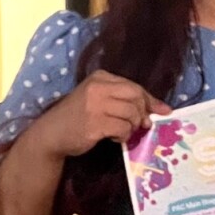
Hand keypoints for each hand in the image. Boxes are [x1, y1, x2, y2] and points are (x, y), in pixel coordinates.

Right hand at [39, 71, 170, 158]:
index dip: (150, 100)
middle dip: (142, 113)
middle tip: (141, 125)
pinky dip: (123, 135)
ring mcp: (95, 105)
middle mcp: (98, 87)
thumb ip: (124, 101)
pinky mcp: (94, 123)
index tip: (163, 111)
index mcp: (100, 77)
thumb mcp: (99, 100)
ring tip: (120, 131)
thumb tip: (160, 109)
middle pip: (136, 97)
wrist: (51, 133)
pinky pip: (123, 128)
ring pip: (131, 113)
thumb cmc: (78, 117)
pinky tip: (112, 137)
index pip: (134, 86)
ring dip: (131, 127)